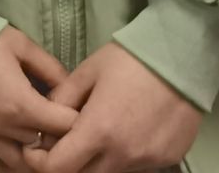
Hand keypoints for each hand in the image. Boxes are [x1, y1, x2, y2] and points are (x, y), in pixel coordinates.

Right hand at [0, 26, 78, 171]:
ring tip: (40, 145)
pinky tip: (16, 162)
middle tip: (60, 126)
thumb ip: (51, 69)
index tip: (76, 111)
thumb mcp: (21, 44)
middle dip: (57, 139)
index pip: (66, 127)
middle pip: (45, 148)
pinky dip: (6, 169)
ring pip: (19, 164)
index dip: (77, 120)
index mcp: (21, 104)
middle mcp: (3, 127)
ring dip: (33, 157)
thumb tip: (71, 89)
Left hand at [22, 42, 201, 172]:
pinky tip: (124, 132)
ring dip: (96, 161)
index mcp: (99, 131)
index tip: (36, 149)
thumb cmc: (130, 60)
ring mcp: (148, 160)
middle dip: (67, 163)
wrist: (182, 57)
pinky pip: (135, 167)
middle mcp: (124, 154)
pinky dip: (122, 156)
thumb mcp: (86, 72)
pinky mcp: (167, 159)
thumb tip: (45, 119)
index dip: (41, 161)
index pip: (59, 168)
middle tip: (63, 142)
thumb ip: (61, 99)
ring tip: (97, 133)